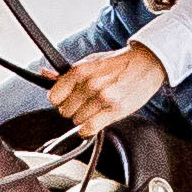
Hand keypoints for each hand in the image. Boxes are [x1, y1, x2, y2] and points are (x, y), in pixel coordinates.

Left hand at [50, 43, 169, 138]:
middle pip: (64, 111)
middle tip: (85, 102)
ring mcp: (103, 98)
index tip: (66, 98)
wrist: (147, 63)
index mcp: (81, 70)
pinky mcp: (115, 111)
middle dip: (73, 108)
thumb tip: (44, 75)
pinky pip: (89, 129)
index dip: (59, 100)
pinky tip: (95, 120)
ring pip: (77, 121)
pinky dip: (89, 128)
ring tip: (96, 107)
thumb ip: (67, 73)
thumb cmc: (118, 63)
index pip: (53, 97)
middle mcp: (91, 84)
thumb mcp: (91, 62)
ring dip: (84, 118)